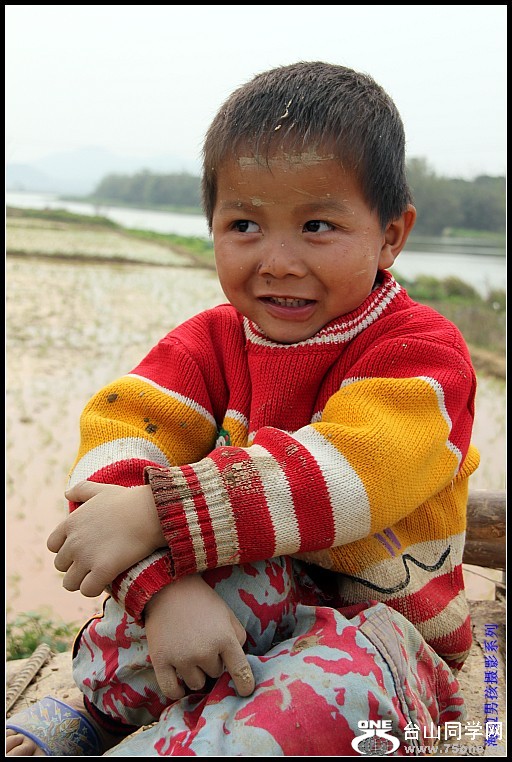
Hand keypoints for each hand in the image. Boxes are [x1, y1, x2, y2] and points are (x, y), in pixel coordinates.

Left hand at [47, 481, 165, 596]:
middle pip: (61, 566)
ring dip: (82, 582)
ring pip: (70, 583)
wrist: (150, 512)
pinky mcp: (102, 571)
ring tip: (98, 577)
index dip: (66, 550)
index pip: (53, 546)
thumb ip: (81, 489)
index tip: (82, 550)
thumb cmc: (129, 501)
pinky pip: (87, 590)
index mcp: (70, 523)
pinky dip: (94, 589)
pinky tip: (107, 581)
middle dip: (75, 567)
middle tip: (94, 564)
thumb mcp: (101, 490)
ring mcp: (86, 558)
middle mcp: (73, 542)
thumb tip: (66, 494)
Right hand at [145, 575, 254, 698]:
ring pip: (196, 683)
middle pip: (215, 674)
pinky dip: (177, 692)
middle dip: (212, 663)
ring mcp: (182, 658)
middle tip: (203, 644)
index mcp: (225, 638)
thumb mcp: (227, 613)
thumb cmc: (201, 600)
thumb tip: (238, 661)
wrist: (168, 587)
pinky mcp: (161, 661)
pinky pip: (171, 690)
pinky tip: (180, 686)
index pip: (241, 671)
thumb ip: (238, 636)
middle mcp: (205, 651)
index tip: (245, 692)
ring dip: (195, 673)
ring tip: (190, 654)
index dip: (245, 684)